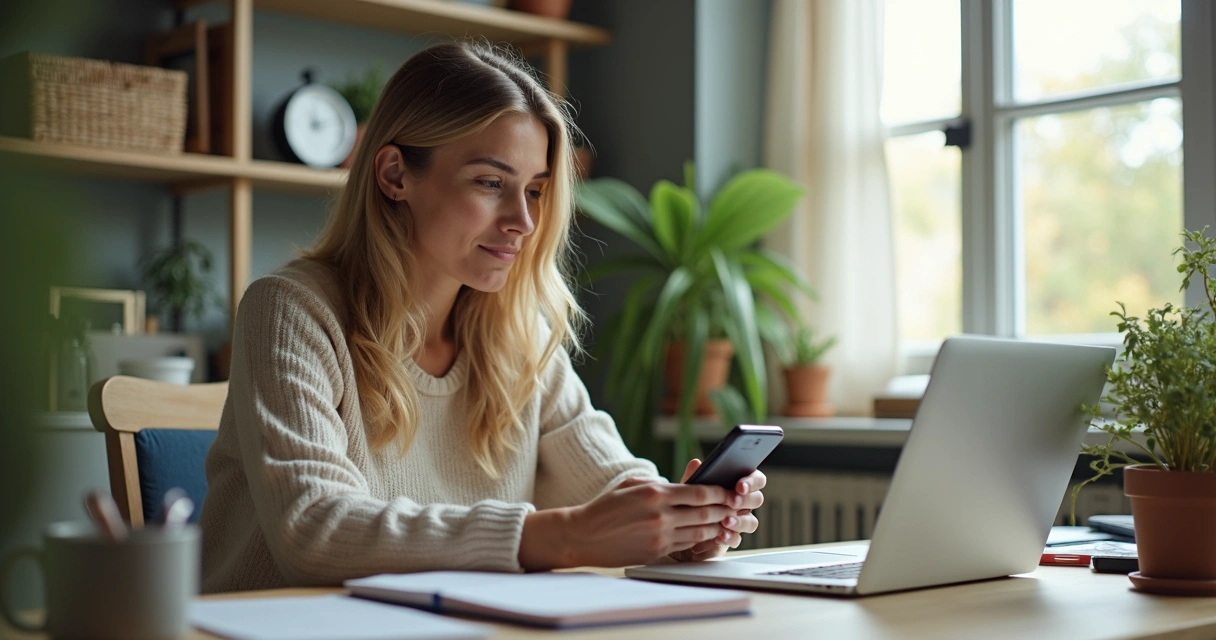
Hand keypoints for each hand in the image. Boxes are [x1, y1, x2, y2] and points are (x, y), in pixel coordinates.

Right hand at [558, 478, 738, 567]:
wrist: (584, 535)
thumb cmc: (606, 507)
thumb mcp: (631, 485)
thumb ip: (659, 485)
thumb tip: (683, 488)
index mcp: (655, 493)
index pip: (698, 492)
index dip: (719, 492)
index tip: (729, 491)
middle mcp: (661, 515)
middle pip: (705, 513)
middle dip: (724, 509)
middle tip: (736, 507)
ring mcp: (659, 536)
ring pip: (700, 532)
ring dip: (717, 527)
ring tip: (727, 522)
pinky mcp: (657, 552)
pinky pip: (687, 546)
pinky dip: (701, 542)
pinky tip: (709, 537)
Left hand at [668, 459, 764, 562]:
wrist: (681, 528)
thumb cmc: (690, 502)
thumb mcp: (688, 488)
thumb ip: (694, 477)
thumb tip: (696, 462)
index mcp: (738, 485)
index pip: (756, 479)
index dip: (752, 481)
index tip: (740, 486)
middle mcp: (743, 503)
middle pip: (757, 500)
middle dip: (746, 500)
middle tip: (733, 501)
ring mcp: (739, 522)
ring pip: (751, 522)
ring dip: (740, 521)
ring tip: (725, 521)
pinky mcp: (731, 538)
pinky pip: (736, 540)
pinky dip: (728, 538)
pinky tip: (718, 536)